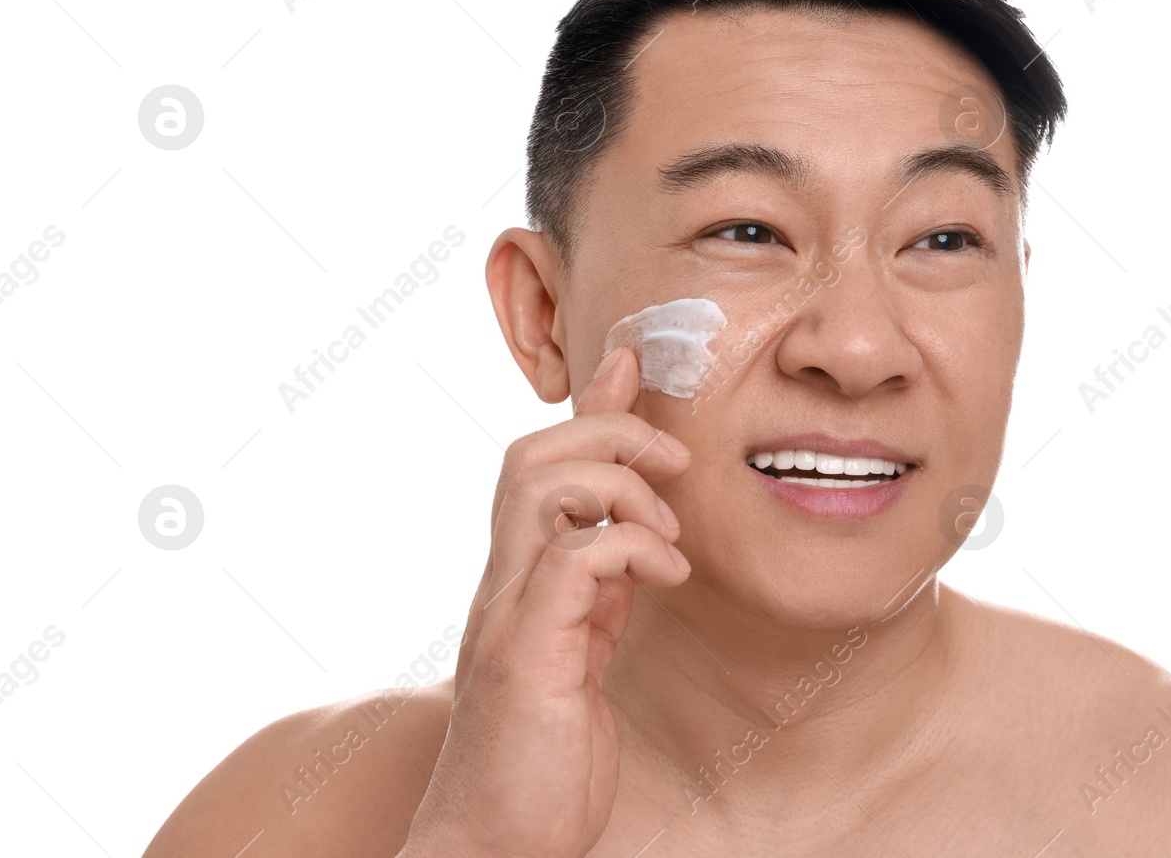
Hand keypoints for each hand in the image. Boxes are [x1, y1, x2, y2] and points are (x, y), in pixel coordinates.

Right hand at [399, 347, 691, 857]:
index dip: (589, 407)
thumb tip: (635, 540)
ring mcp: (508, 615)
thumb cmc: (542, 757)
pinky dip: (633, 547)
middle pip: (529, 453)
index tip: (633, 361)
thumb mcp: (584, 653)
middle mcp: (503, 585)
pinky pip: (575, 558)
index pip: (541, 465)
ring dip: (621, 485)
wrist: (498, 845)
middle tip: (673, 457)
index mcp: (520, 581)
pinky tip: (671, 576)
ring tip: (672, 532)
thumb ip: (600, 591)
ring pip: (540, 486)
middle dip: (606, 429)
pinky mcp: (526, 654)